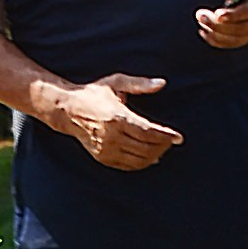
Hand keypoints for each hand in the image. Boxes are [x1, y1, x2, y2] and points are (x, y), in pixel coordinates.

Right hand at [55, 74, 183, 171]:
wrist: (68, 111)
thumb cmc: (95, 94)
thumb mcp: (116, 82)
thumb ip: (140, 84)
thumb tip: (162, 83)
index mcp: (117, 117)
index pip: (148, 131)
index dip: (166, 135)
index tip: (179, 137)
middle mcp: (112, 136)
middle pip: (147, 147)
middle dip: (163, 145)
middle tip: (172, 140)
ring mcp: (107, 149)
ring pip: (140, 160)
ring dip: (155, 155)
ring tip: (163, 147)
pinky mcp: (104, 158)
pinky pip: (129, 166)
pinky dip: (143, 163)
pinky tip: (151, 156)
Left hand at [195, 0, 247, 49]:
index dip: (234, 14)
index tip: (218, 14)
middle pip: (240, 27)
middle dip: (218, 23)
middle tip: (200, 15)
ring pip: (235, 38)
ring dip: (215, 32)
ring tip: (201, 22)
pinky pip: (232, 43)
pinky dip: (217, 40)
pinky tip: (205, 32)